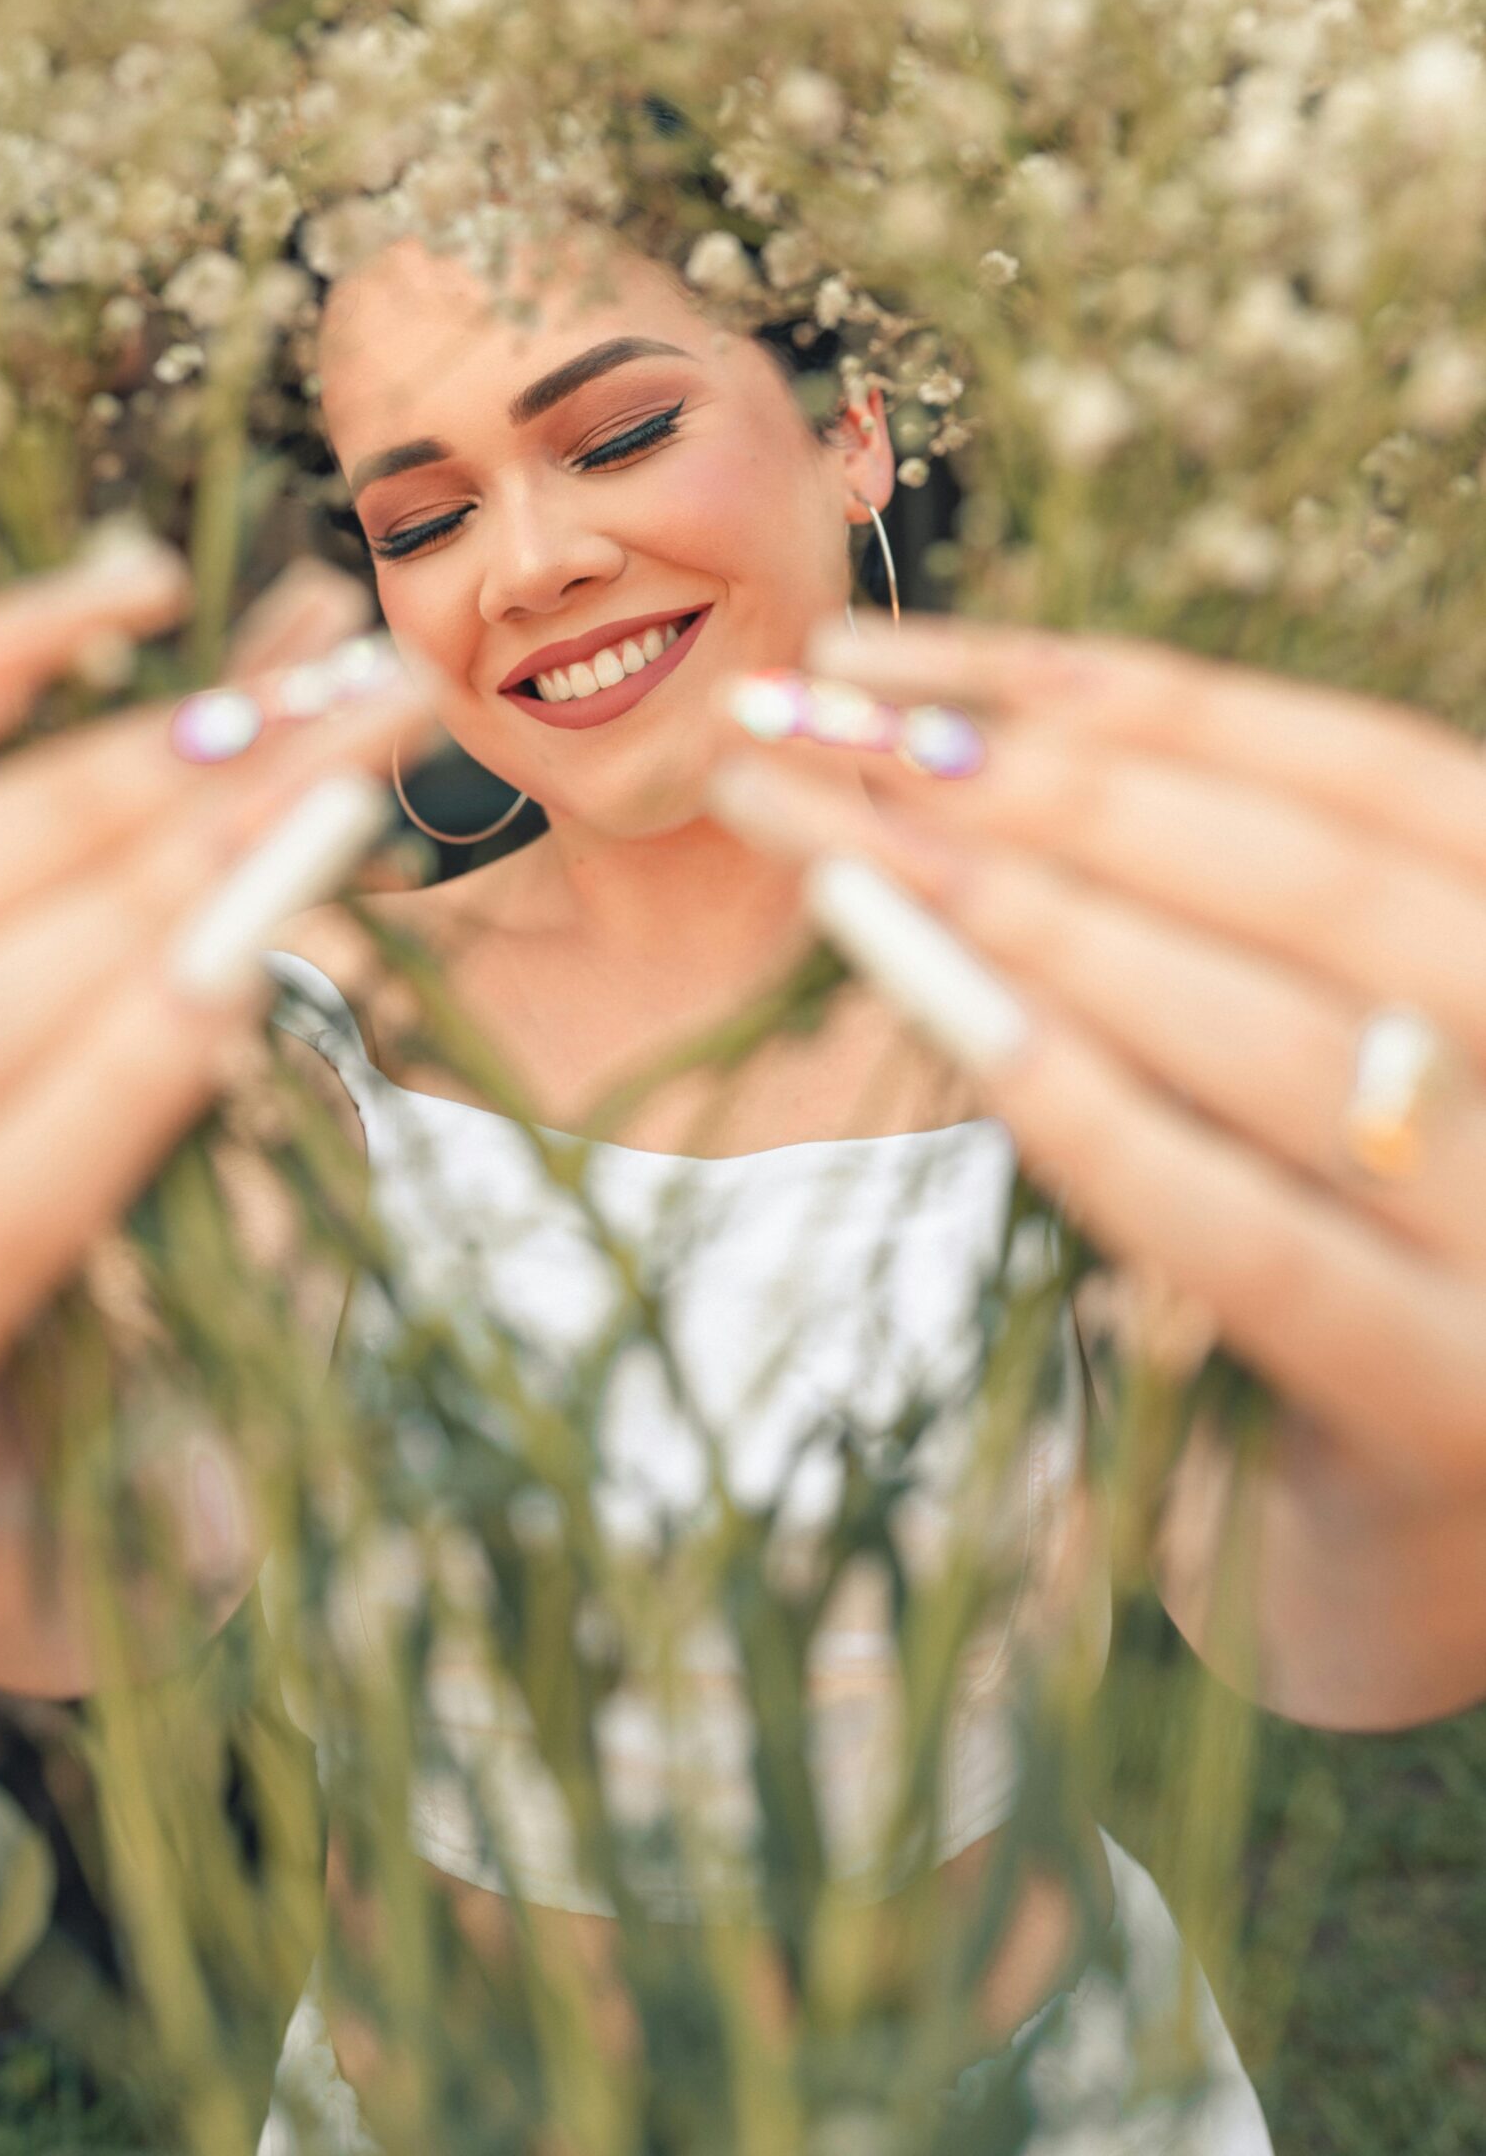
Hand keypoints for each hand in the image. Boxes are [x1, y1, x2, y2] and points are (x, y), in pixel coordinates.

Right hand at [0, 551, 430, 1516]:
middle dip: (111, 787)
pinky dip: (119, 1088)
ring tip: (316, 813)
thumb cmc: (105, 1233)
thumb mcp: (113, 1000)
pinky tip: (242, 989)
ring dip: (135, 910)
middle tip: (323, 706)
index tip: (133, 582)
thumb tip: (306, 626)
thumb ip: (160, 835)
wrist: (112, 1525)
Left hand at [709, 617, 1485, 1500]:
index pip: (1353, 769)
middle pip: (1300, 877)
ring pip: (1267, 1032)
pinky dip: (1079, 1106)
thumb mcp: (1344, 1064)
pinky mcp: (1455, 1409)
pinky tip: (931, 1007)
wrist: (1455, 1573)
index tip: (898, 654)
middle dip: (1029, 780)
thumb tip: (969, 745)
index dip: (1119, 692)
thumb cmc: (1369, 1270)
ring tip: (820, 829)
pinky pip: (1242, 1233)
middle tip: (808, 720)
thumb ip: (1241, 925)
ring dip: (1020, 912)